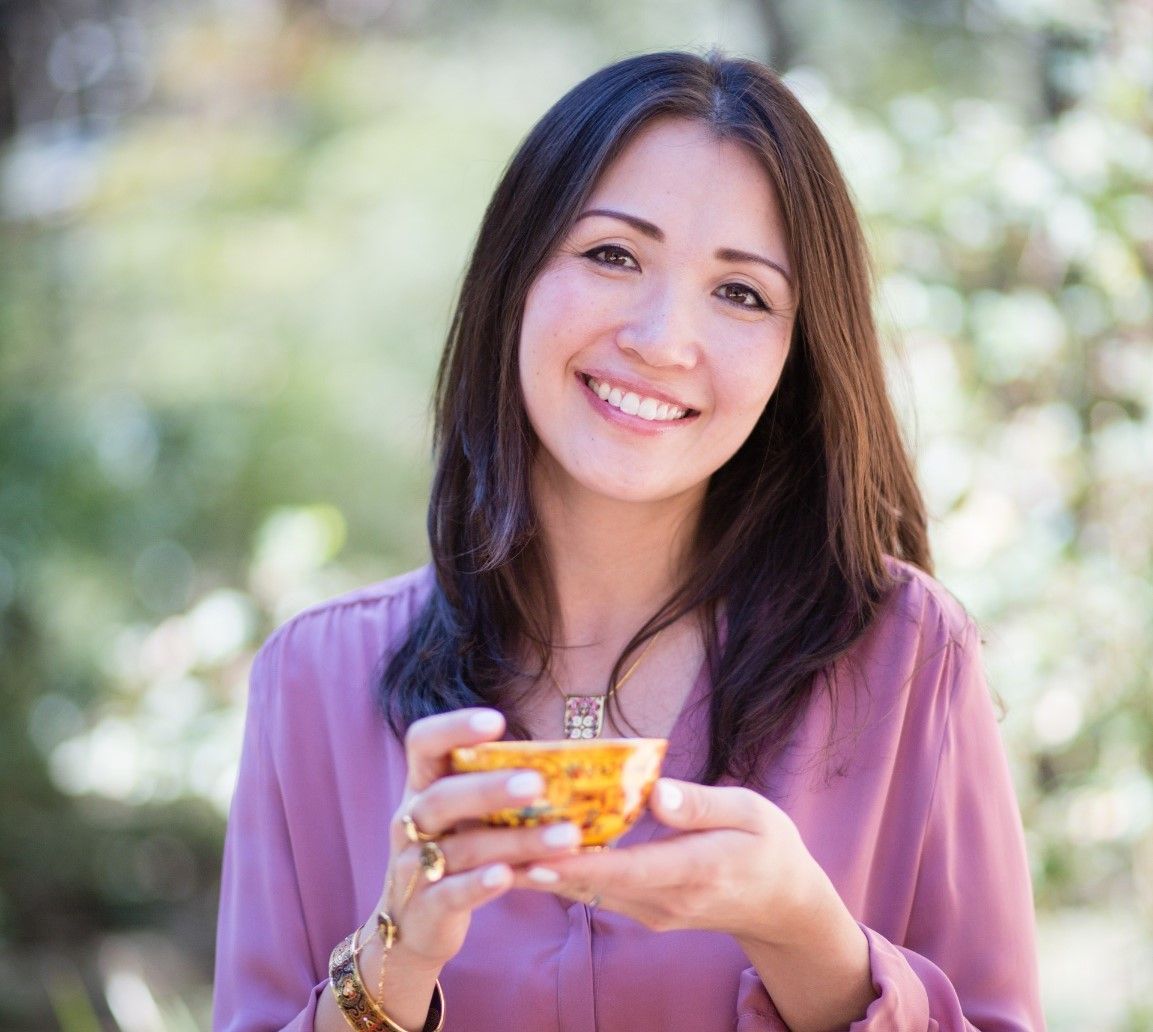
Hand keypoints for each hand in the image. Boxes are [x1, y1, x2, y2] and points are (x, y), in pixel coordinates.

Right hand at [380, 709, 584, 970]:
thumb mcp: (466, 816)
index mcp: (422, 786)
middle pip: (442, 797)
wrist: (415, 925)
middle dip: (489, 789)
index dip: (453, 727)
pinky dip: (480, 885)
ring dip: (515, 842)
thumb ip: (500, 790)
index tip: (497, 721)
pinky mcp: (425, 909)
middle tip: (538, 784)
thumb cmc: (454, 854)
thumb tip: (572, 766)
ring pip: (461, 849)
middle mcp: (410, 822)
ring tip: (565, 837)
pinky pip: (451, 894)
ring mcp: (412, 867)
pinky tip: (510, 877)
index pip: (423, 743)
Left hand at [513, 777, 822, 947]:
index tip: (533, 850)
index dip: (577, 861)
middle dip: (542, 863)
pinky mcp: (644, 910)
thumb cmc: (770, 847)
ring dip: (545, 868)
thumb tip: (656, 792)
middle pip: (593, 884)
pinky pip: (597, 892)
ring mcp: (653, 911)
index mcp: (695, 871)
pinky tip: (531, 847)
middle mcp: (666, 900)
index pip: (626, 869)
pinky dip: (564, 871)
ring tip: (497, 839)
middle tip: (492, 839)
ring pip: (588, 891)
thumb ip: (702, 804)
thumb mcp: (751, 813)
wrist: (783, 905)